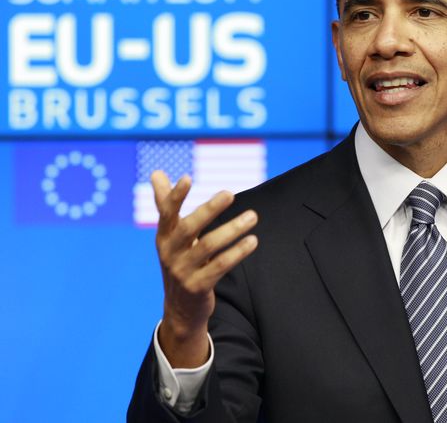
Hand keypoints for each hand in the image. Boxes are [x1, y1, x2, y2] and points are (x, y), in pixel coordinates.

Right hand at [151, 170, 258, 367]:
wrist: (180, 309)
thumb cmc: (179, 261)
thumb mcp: (170, 236)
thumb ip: (166, 204)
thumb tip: (156, 172)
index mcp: (163, 237)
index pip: (166, 213)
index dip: (175, 196)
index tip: (187, 178)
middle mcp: (170, 253)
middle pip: (189, 227)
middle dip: (209, 209)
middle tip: (229, 193)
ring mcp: (183, 271)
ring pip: (209, 246)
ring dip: (233, 229)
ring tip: (253, 216)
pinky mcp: (198, 287)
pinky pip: (220, 266)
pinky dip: (237, 252)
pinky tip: (253, 241)